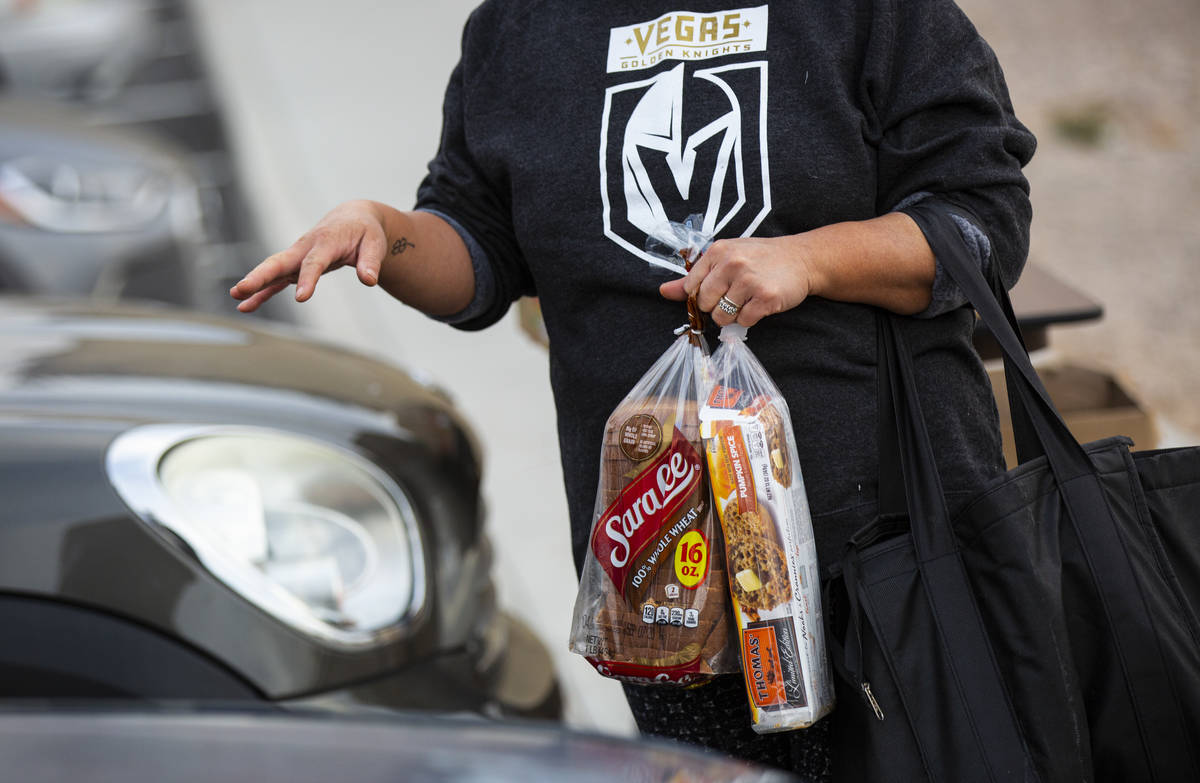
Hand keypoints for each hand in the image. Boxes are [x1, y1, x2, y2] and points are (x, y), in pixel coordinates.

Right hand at [230, 200, 387, 312]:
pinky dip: (262, 292)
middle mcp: (305, 248)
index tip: (301, 298)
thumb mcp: (374, 244)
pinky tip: (246, 305)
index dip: (308, 279)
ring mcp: (297, 256)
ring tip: (236, 297)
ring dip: (254, 283)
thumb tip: (370, 280)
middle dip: (260, 276)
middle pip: (280, 262)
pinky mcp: (295, 266)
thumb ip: (370, 262)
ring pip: (272, 270)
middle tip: (242, 289)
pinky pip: (276, 281)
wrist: (353, 218)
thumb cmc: (364, 232)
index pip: (314, 262)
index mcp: (326, 241)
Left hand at [658, 236, 817, 326]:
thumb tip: (663, 291)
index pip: (691, 287)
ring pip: (722, 316)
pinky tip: (759, 304)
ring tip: (747, 299)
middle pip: (704, 303)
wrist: (801, 258)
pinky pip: (743, 322)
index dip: (701, 295)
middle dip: (716, 307)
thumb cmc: (760, 258)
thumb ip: (695, 276)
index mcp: (717, 251)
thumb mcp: (725, 258)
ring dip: (733, 315)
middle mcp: (732, 263)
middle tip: (734, 296)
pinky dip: (750, 318)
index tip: (717, 290)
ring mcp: (749, 280)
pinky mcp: (766, 298)